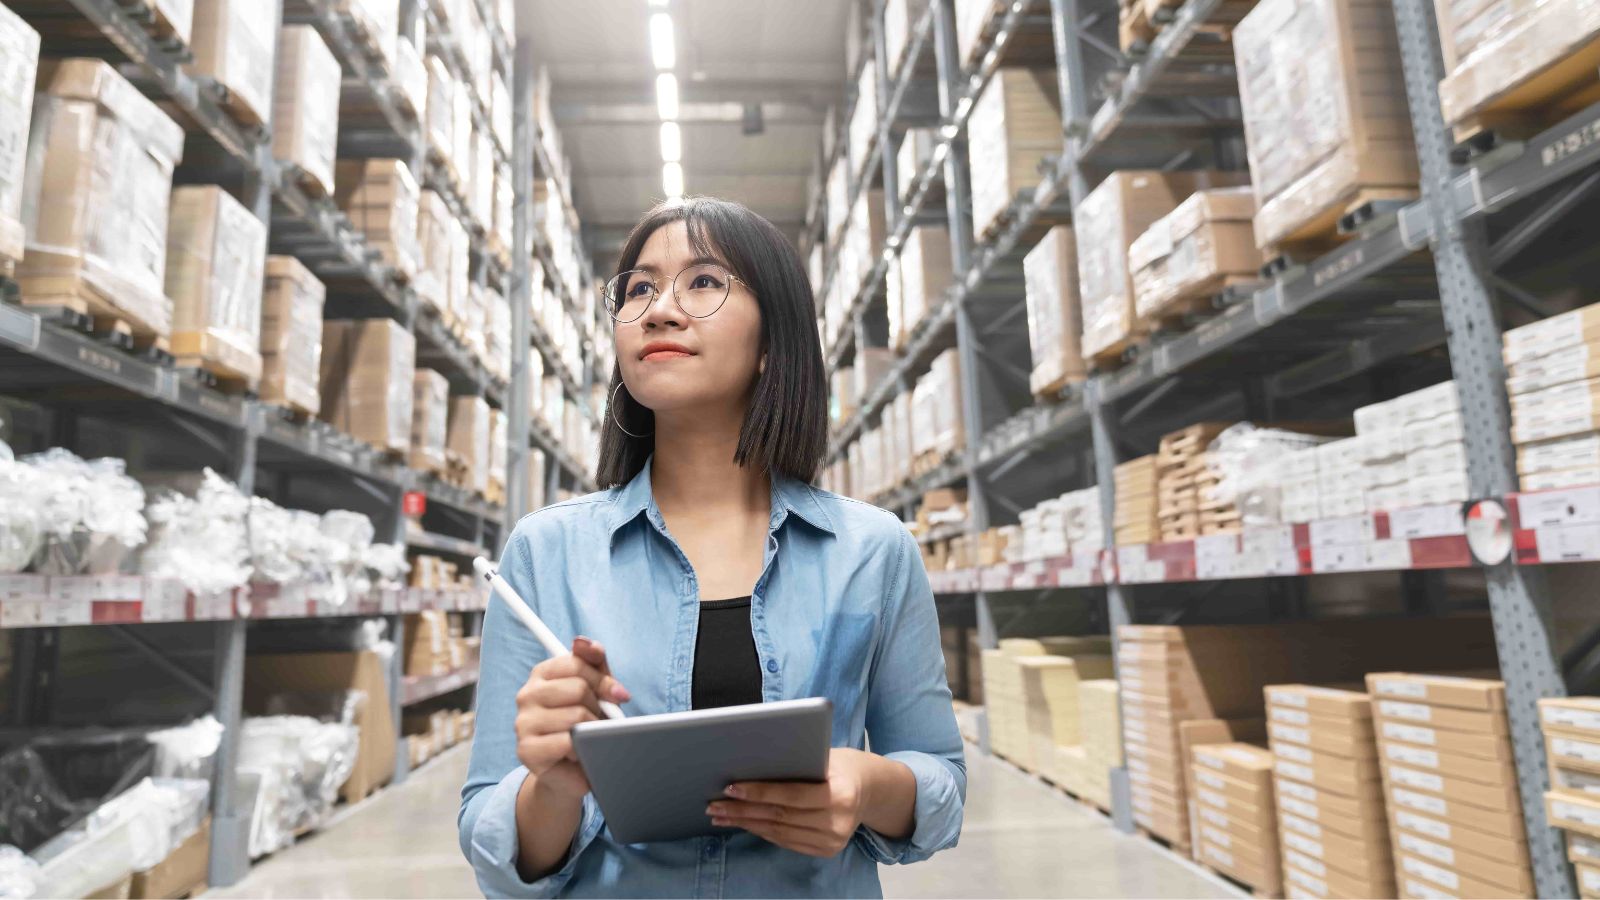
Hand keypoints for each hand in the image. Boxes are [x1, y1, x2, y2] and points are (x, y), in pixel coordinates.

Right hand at [514, 636, 629, 800]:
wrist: (572, 773)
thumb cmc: (585, 726)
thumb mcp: (596, 689)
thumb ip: (594, 663)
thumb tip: (586, 642)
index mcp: (541, 674)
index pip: (576, 662)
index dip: (603, 679)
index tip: (618, 694)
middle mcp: (526, 695)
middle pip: (578, 688)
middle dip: (599, 706)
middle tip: (600, 721)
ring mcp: (523, 722)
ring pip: (576, 715)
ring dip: (593, 729)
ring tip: (589, 737)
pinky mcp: (527, 750)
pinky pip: (568, 742)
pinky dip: (583, 749)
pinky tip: (580, 753)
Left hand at [706, 747, 876, 856]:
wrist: (870, 789)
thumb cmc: (841, 765)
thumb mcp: (825, 757)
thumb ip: (795, 764)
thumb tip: (749, 764)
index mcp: (840, 794)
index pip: (790, 795)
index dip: (758, 792)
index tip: (730, 787)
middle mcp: (838, 822)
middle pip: (779, 816)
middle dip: (742, 810)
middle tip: (714, 804)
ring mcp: (833, 841)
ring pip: (779, 832)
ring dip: (746, 823)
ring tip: (721, 815)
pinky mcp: (826, 850)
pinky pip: (786, 842)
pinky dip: (762, 831)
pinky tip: (744, 823)